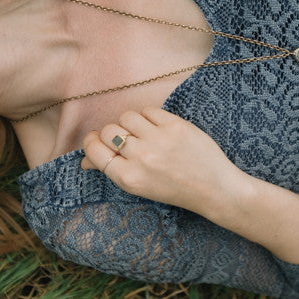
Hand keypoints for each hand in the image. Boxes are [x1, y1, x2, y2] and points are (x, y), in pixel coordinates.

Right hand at [81, 107, 240, 212]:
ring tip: (142, 132)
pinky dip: (148, 116)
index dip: (92, 142)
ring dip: (130, 123)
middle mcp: (141, 158)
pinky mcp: (175, 126)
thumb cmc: (174, 189)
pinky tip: (157, 127)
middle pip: (108, 130)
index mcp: (128, 178)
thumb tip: (86, 160)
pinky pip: (148, 110)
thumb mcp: (139, 186)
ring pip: (127, 117)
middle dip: (112, 133)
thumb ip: (112, 170)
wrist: (213, 188)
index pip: (94, 149)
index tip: (99, 142)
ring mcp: (158, 140)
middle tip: (126, 140)